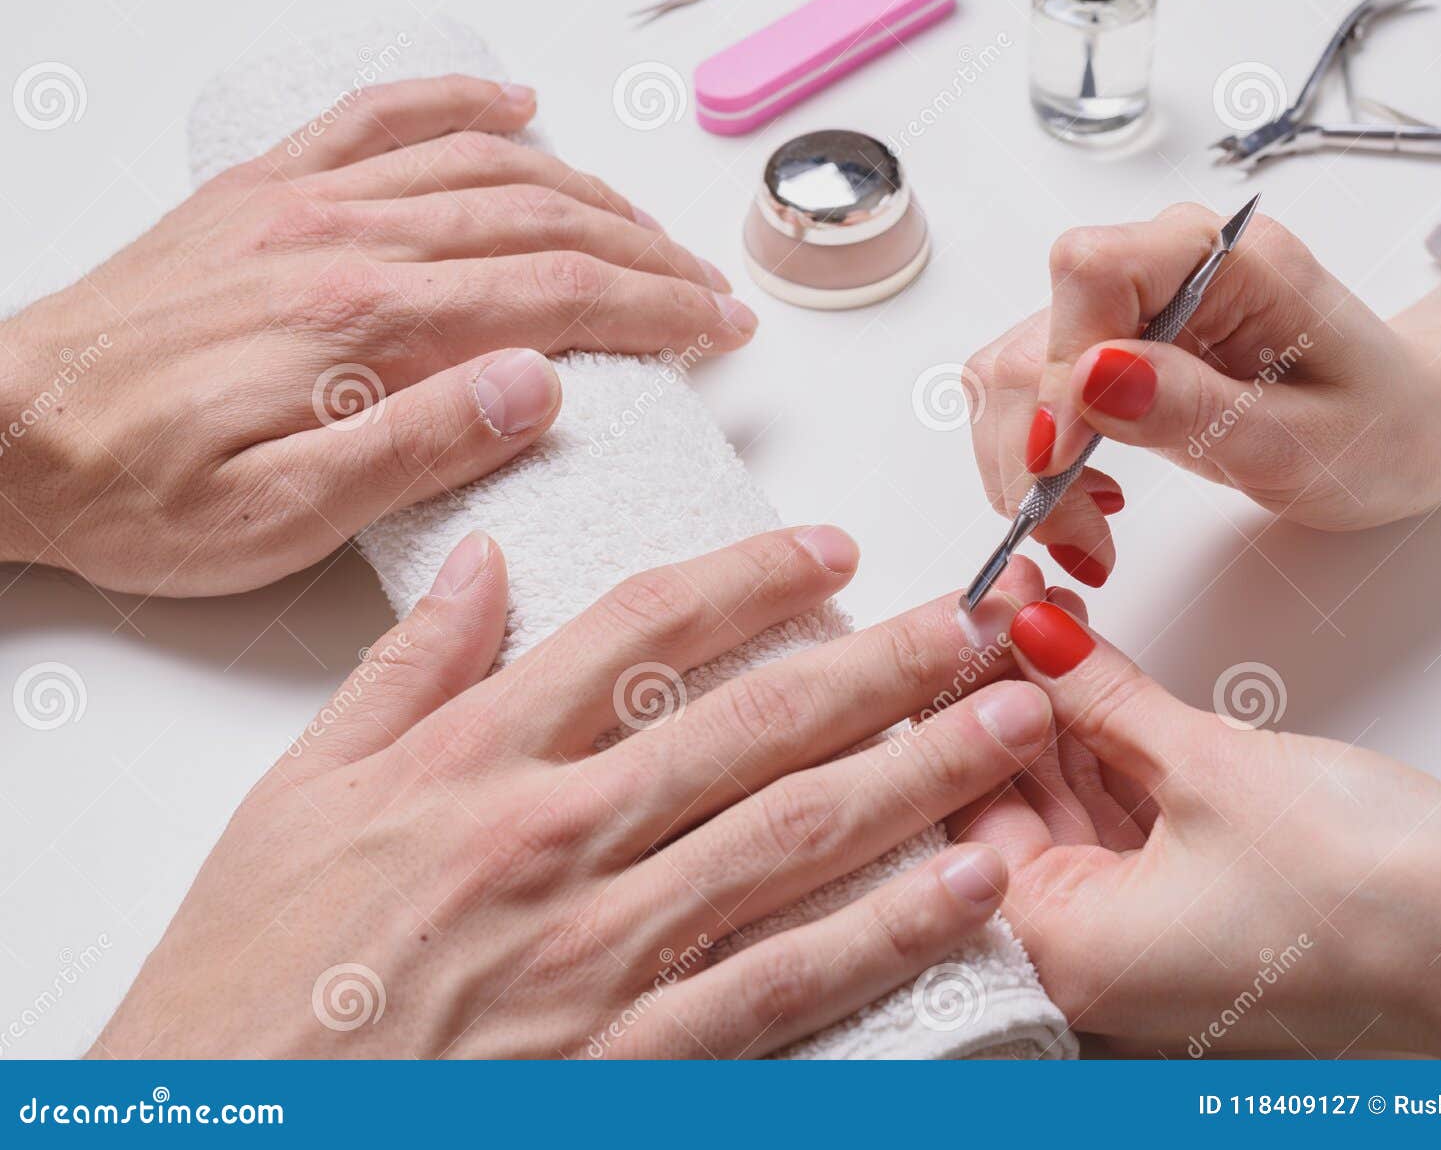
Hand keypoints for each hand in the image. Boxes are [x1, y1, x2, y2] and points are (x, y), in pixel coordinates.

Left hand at [0, 75, 757, 595]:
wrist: (6, 432)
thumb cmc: (139, 489)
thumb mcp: (287, 517)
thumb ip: (420, 447)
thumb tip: (541, 382)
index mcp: (368, 325)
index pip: (561, 294)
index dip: (660, 308)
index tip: (717, 327)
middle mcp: (349, 240)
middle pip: (545, 221)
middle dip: (648, 253)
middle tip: (708, 291)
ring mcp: (309, 201)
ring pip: (486, 166)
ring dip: (586, 190)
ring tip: (647, 228)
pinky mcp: (267, 190)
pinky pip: (380, 116)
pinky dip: (460, 102)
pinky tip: (515, 110)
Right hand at [95, 526, 1052, 1057]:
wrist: (231, 1124)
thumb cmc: (250, 969)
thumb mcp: (297, 791)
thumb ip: (404, 668)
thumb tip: (477, 561)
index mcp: (475, 758)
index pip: (643, 629)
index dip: (754, 576)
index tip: (834, 549)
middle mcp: (554, 834)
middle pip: (752, 721)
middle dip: (882, 664)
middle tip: (979, 624)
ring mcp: (599, 947)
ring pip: (792, 834)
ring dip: (917, 772)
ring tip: (1009, 727)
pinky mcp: (630, 1055)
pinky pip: (780, 981)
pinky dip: (881, 930)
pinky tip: (962, 886)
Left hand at [952, 571, 1440, 1057]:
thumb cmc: (1376, 904)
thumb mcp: (1208, 770)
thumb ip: (1102, 698)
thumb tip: (1031, 633)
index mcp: (1063, 952)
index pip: (963, 813)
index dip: (960, 704)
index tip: (962, 623)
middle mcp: (1088, 959)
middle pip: (1008, 807)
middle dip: (1009, 698)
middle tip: (1007, 604)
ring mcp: (1140, 939)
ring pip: (1066, 808)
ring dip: (1061, 717)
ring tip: (1049, 616)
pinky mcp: (1188, 911)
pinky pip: (1121, 822)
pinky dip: (1110, 753)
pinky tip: (1096, 675)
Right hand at [965, 206, 1440, 587]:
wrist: (1406, 427)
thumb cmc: (1381, 429)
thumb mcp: (1306, 442)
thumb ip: (1197, 409)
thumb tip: (1090, 376)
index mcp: (1227, 259)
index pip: (1090, 271)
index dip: (1057, 366)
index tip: (1063, 464)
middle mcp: (1164, 268)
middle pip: (1034, 336)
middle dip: (1034, 449)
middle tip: (1079, 539)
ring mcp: (1129, 310)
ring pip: (1015, 375)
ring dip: (1025, 468)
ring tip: (1088, 535)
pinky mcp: (1107, 351)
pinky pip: (1032, 400)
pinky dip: (1038, 466)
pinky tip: (1090, 505)